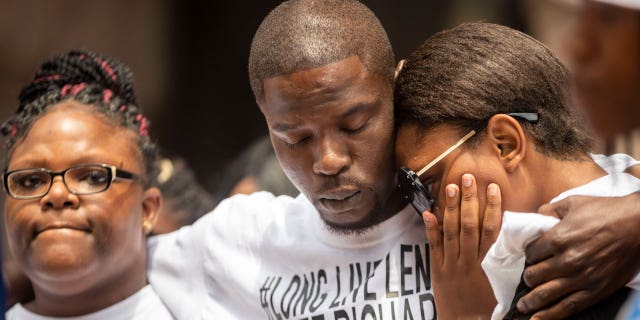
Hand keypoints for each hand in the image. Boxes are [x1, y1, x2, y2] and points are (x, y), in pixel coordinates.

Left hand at [423, 173, 502, 318]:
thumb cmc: (490, 306)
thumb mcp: (505, 284)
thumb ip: (509, 262)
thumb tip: (518, 240)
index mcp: (489, 263)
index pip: (491, 230)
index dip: (492, 207)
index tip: (493, 188)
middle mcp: (469, 261)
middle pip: (469, 224)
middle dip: (469, 200)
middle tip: (469, 178)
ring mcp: (451, 264)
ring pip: (451, 231)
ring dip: (450, 207)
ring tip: (451, 187)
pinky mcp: (438, 271)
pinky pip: (434, 247)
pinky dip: (431, 229)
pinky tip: (429, 212)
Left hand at [518, 192, 639, 318]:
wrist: (638, 224)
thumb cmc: (606, 211)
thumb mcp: (572, 203)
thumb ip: (550, 210)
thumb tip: (537, 217)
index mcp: (557, 238)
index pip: (531, 254)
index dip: (529, 256)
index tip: (531, 258)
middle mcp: (566, 260)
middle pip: (535, 275)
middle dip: (528, 278)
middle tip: (527, 280)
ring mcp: (581, 277)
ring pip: (547, 294)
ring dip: (531, 302)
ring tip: (523, 307)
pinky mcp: (596, 290)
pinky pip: (569, 306)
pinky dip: (551, 315)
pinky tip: (538, 319)